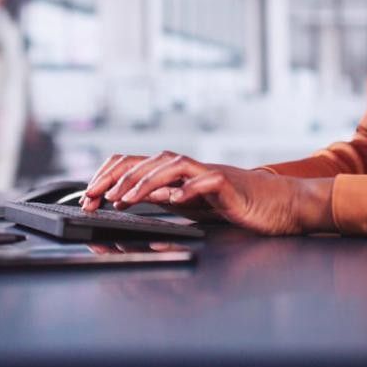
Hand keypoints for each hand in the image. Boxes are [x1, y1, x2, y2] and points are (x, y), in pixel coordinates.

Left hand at [81, 151, 332, 235]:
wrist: (277, 204)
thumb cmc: (235, 204)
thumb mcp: (190, 205)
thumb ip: (164, 199)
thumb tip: (132, 197)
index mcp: (175, 173)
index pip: (134, 165)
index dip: (107, 177)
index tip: (88, 198)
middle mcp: (187, 167)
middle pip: (144, 161)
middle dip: (115, 178)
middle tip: (94, 198)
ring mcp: (207, 172)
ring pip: (169, 165)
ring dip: (143, 182)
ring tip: (124, 200)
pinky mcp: (227, 183)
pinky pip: (205, 180)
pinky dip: (187, 188)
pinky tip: (174, 199)